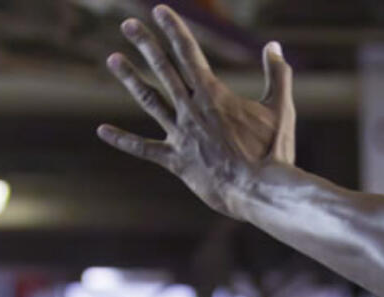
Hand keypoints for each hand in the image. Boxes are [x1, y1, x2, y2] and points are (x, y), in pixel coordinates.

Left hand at [99, 6, 294, 215]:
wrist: (261, 191)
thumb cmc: (273, 152)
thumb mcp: (280, 108)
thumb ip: (277, 74)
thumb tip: (275, 47)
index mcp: (213, 93)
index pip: (188, 52)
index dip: (173, 28)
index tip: (160, 10)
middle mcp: (191, 109)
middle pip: (163, 68)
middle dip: (145, 43)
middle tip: (128, 24)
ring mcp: (181, 135)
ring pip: (149, 100)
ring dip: (130, 78)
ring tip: (112, 58)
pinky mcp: (177, 162)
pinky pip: (144, 149)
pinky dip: (123, 140)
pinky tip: (102, 131)